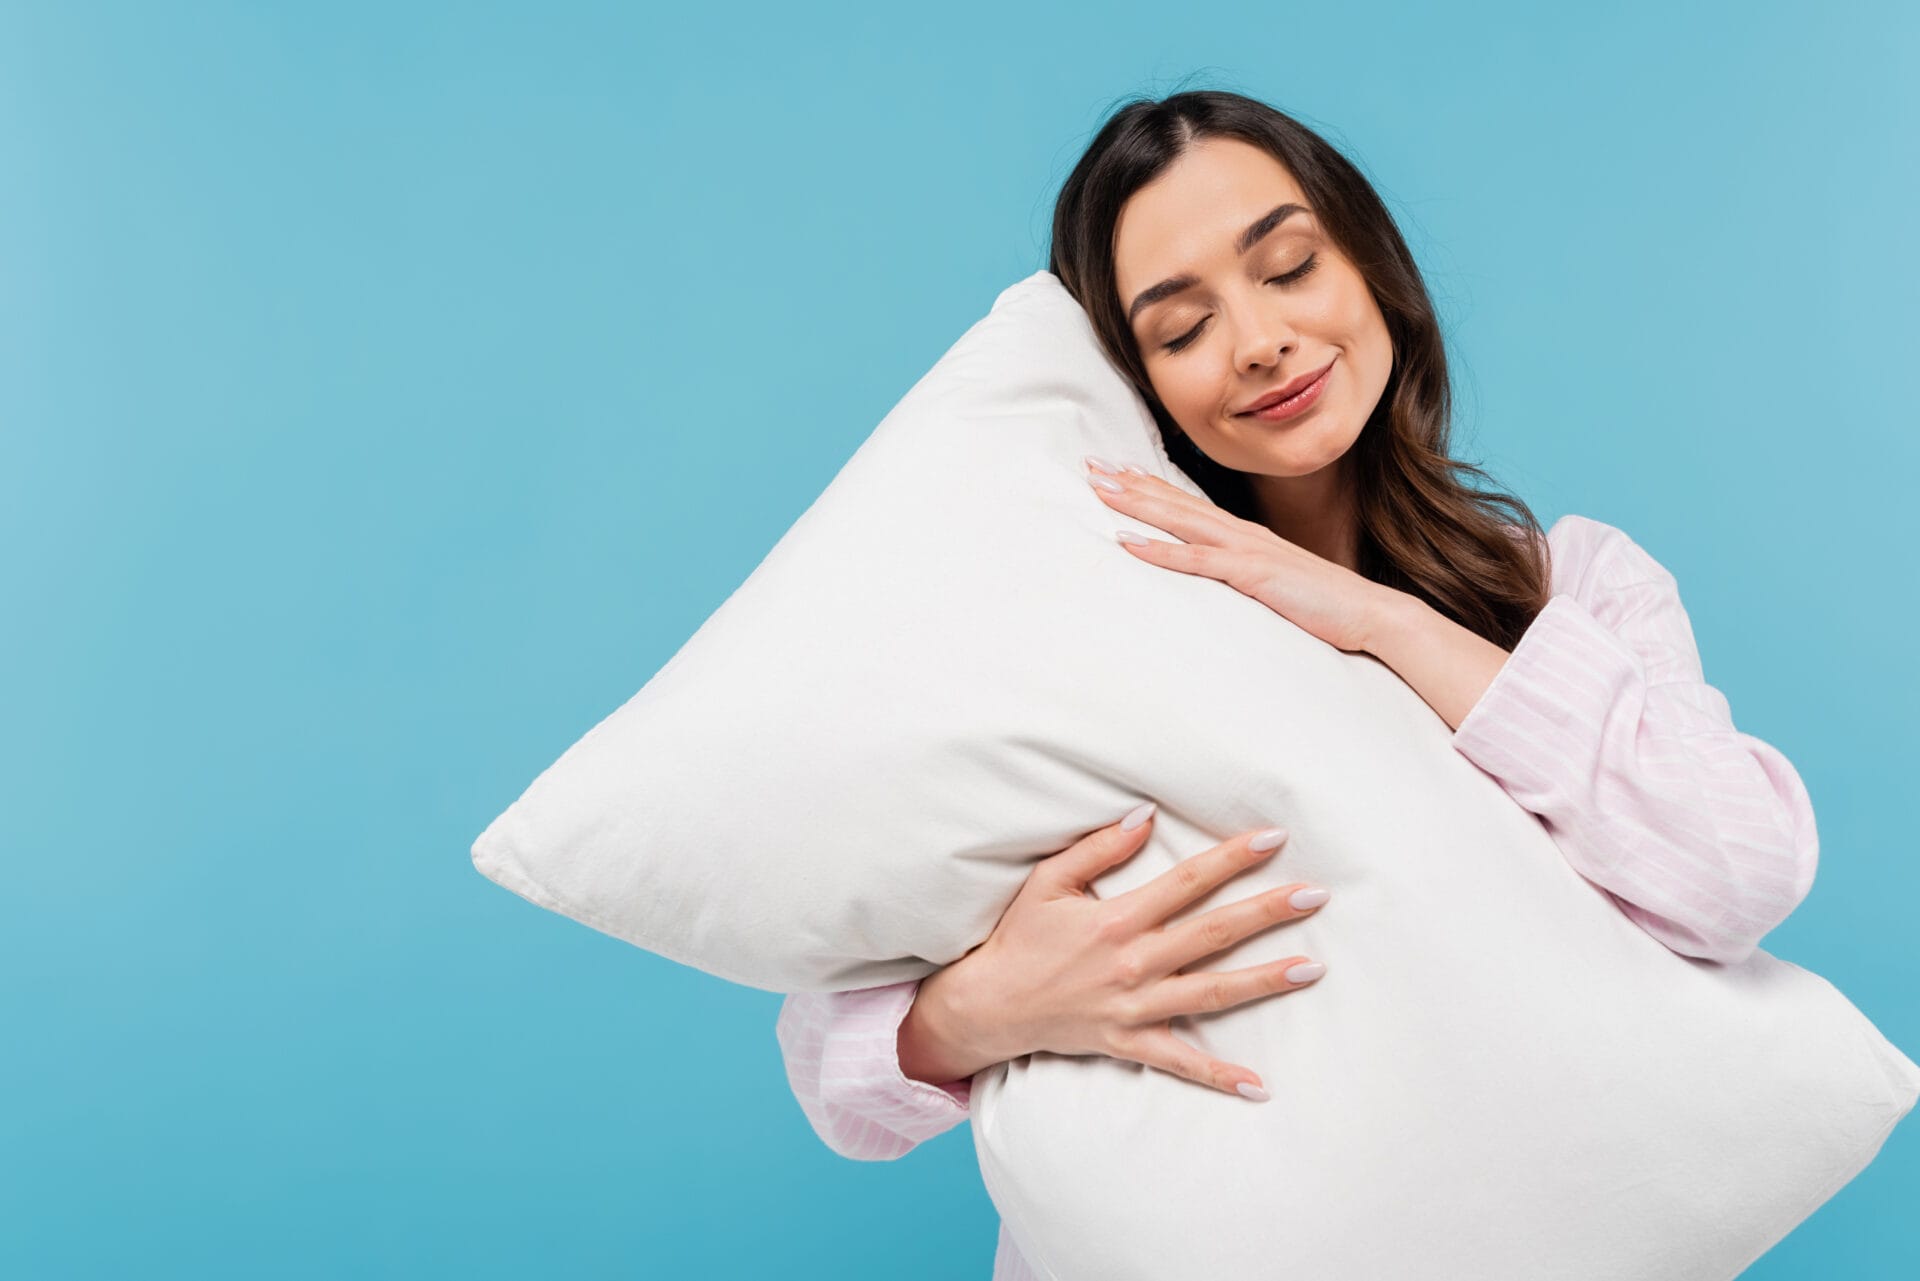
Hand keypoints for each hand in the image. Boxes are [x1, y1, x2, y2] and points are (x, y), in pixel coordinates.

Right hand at [913, 804, 1328, 1099]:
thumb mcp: (1049, 881)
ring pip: (1212, 993)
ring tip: (1313, 967)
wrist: (990, 1005)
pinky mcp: (1130, 1041)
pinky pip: (1181, 1062)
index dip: (1231, 858)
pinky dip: (1219, 1075)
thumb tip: (1146, 816)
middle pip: (1213, 933)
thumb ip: (1098, 847)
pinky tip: (1259, 1084)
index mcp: (1117, 919)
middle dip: (1268, 912)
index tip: (1273, 839)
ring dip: (1265, 981)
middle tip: (1316, 895)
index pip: (1187, 882)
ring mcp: (1135, 1007)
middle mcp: (1133, 962)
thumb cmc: (1020, 938)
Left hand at [1083, 456, 1391, 653]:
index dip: (1153, 485)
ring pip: (1180, 520)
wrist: (1371, 614)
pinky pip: (1196, 560)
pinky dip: (1160, 549)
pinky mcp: (1252, 574)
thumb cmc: (1326, 605)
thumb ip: (1249, 574)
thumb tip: (1224, 578)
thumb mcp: (1277, 583)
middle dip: (1131, 482)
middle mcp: (1243, 534)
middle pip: (1177, 501)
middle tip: (1090, 464)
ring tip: (1099, 489)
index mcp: (1248, 536)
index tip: (1118, 470)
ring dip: (1137, 504)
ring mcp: (1247, 551)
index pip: (1190, 504)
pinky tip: (1127, 543)